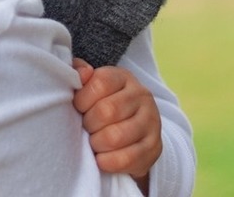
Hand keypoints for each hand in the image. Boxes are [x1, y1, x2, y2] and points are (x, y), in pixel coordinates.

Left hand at [72, 59, 161, 193]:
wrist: (135, 130)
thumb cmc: (103, 104)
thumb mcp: (92, 86)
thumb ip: (79, 74)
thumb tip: (81, 72)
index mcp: (123, 77)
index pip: (100, 83)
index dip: (82, 99)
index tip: (78, 107)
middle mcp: (142, 96)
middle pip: (106, 111)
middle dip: (89, 124)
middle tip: (86, 128)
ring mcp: (151, 122)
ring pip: (115, 137)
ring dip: (97, 143)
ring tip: (94, 142)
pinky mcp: (154, 148)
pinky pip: (126, 159)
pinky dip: (107, 161)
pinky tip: (102, 158)